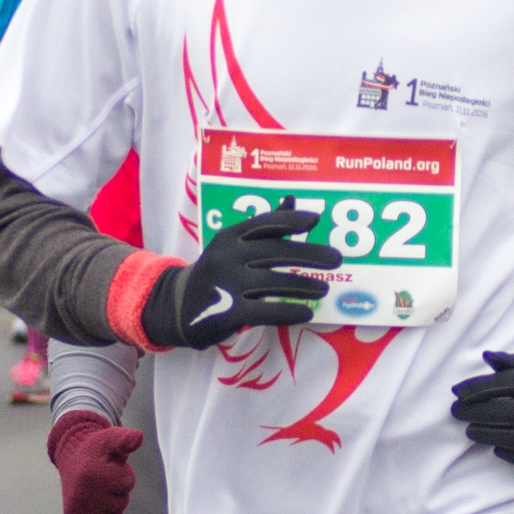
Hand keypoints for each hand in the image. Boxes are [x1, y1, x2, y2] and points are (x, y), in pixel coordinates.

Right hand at [47, 411, 140, 513]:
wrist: (72, 456)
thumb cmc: (95, 449)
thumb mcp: (111, 438)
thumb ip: (126, 439)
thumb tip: (138, 437)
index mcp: (92, 473)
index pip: (127, 482)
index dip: (124, 473)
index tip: (111, 466)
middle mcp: (81, 494)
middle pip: (121, 501)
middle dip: (118, 489)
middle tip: (105, 477)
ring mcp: (77, 509)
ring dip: (112, 502)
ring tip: (100, 487)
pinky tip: (96, 500)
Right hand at [140, 203, 342, 348]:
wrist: (176, 306)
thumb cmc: (216, 272)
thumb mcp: (234, 245)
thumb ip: (265, 227)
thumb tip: (293, 200)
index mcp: (230, 236)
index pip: (264, 224)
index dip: (290, 220)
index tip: (315, 220)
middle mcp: (228, 256)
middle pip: (275, 252)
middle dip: (310, 254)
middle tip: (337, 259)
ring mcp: (226, 284)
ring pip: (274, 282)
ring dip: (304, 285)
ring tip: (324, 289)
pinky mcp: (226, 312)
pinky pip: (265, 311)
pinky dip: (289, 311)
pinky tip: (306, 313)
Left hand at [450, 346, 513, 469]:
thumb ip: (513, 360)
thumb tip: (486, 357)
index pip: (506, 384)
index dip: (477, 389)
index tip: (456, 392)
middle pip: (511, 413)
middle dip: (478, 413)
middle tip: (456, 413)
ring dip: (492, 437)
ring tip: (470, 431)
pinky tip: (497, 450)